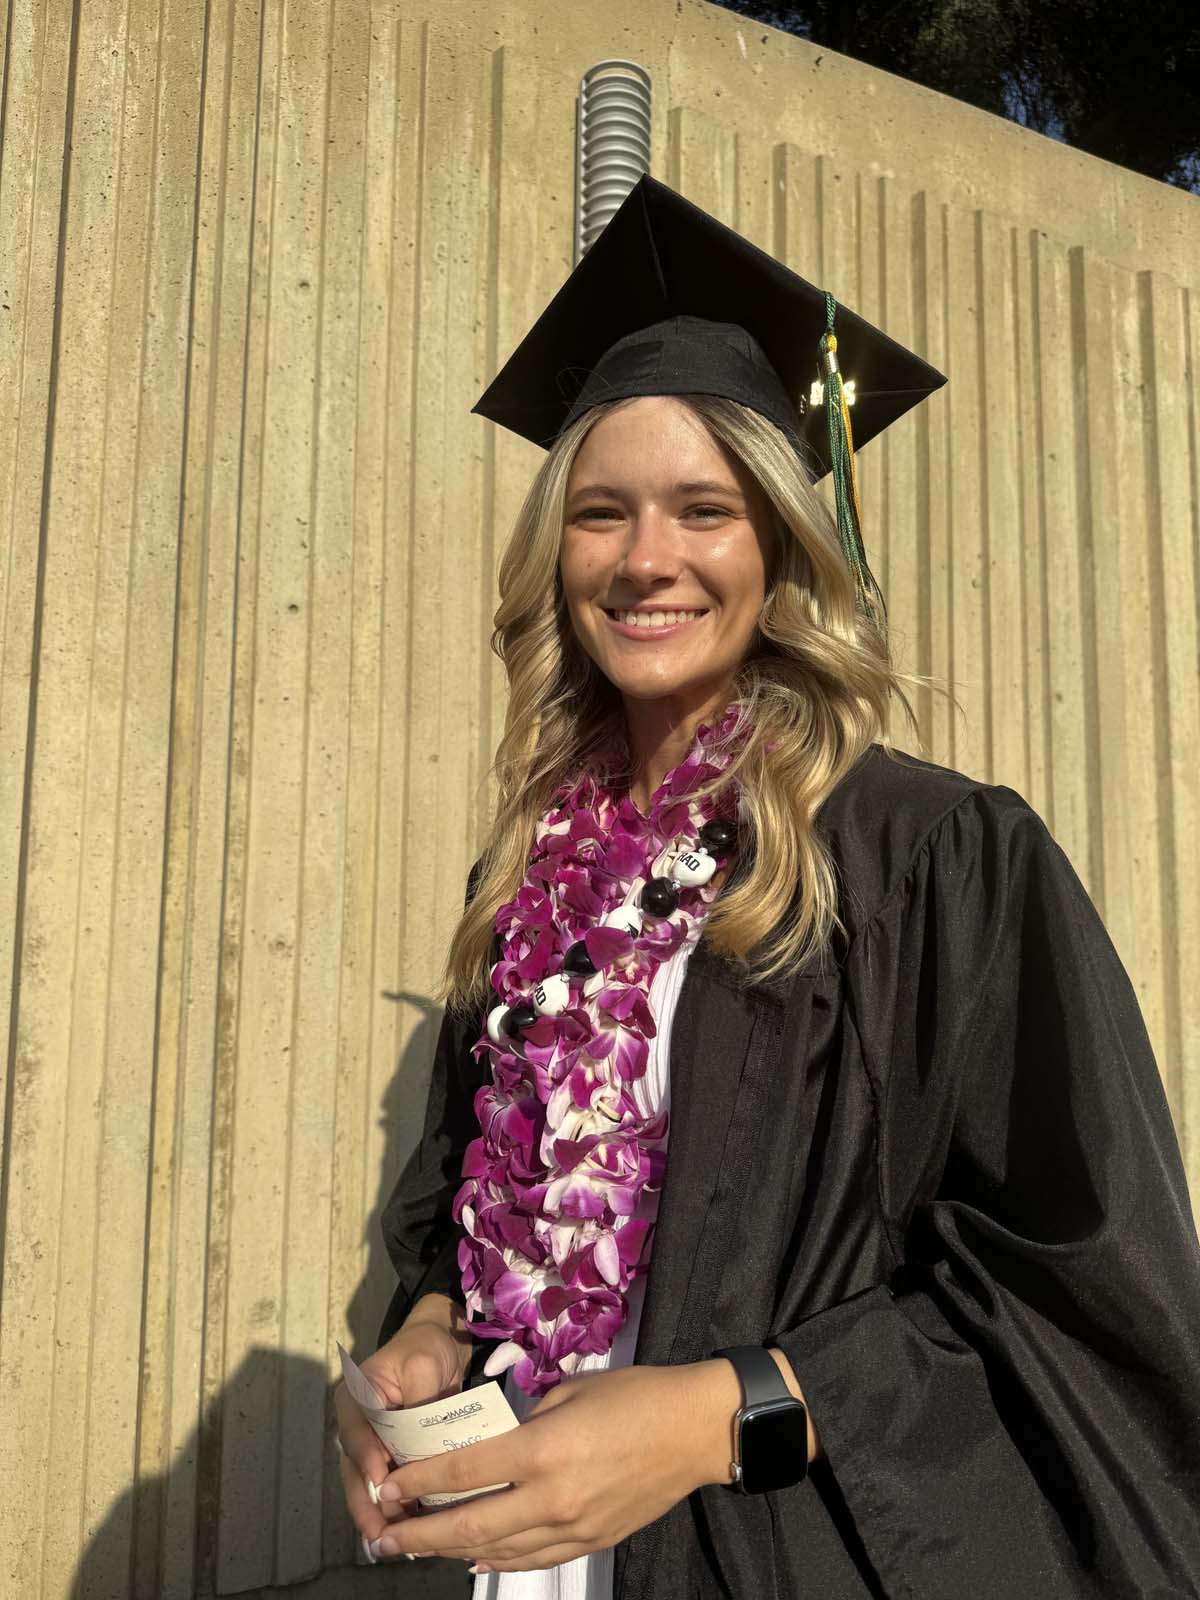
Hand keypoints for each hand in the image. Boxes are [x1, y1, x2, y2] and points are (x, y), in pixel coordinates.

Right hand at [335, 1311, 470, 1558]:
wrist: (437, 1345)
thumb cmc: (425, 1350)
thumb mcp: (422, 1366)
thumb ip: (417, 1402)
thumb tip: (417, 1444)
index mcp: (355, 1396)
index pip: (356, 1432)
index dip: (367, 1459)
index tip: (381, 1483)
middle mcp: (355, 1423)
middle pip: (355, 1468)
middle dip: (366, 1502)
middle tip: (378, 1534)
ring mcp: (369, 1442)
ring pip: (367, 1483)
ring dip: (378, 1512)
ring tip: (389, 1544)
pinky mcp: (386, 1455)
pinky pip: (385, 1484)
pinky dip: (393, 1506)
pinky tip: (404, 1532)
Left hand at [370, 1362, 720, 1572]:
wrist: (694, 1430)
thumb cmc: (634, 1395)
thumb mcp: (570, 1391)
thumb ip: (526, 1422)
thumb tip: (493, 1443)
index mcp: (544, 1449)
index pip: (466, 1472)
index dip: (421, 1482)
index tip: (388, 1486)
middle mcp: (552, 1497)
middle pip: (470, 1525)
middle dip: (420, 1534)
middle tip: (384, 1538)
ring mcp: (572, 1527)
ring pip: (497, 1550)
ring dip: (451, 1552)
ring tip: (418, 1548)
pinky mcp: (589, 1543)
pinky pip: (532, 1560)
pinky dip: (496, 1560)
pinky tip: (473, 1557)